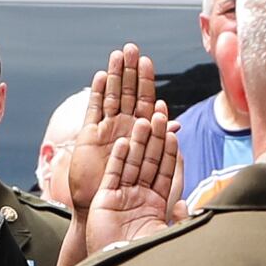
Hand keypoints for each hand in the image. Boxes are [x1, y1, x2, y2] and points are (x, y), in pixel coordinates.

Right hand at [65, 45, 154, 215]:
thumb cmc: (139, 199)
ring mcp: (106, 131)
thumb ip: (166, 145)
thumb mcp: (160, 172)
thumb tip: (176, 123)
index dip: (146, 82)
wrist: (113, 218)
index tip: (147, 61)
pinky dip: (96, 94)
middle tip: (132, 48)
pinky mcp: (89, 138)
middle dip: (129, 71)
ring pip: (111, 98)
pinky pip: (93, 112)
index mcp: (143, 134)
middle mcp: (125, 129)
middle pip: (127, 94)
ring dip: (113, 76)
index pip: (145, 102)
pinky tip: (99, 77)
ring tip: (117, 54)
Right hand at [86, 102, 176, 255]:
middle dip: (155, 140)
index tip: (175, 134)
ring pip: (132, 163)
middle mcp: (139, 197)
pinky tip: (124, 142)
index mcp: (156, 204)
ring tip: (144, 121)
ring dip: (138, 143)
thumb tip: (184, 204)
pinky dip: (119, 158)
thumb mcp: (166, 234)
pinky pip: (114, 174)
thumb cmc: (146, 254)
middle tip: (159, 117)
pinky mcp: (105, 199)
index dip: (170, 153)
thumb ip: (177, 218)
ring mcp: (122, 196)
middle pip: (150, 162)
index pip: (166, 172)